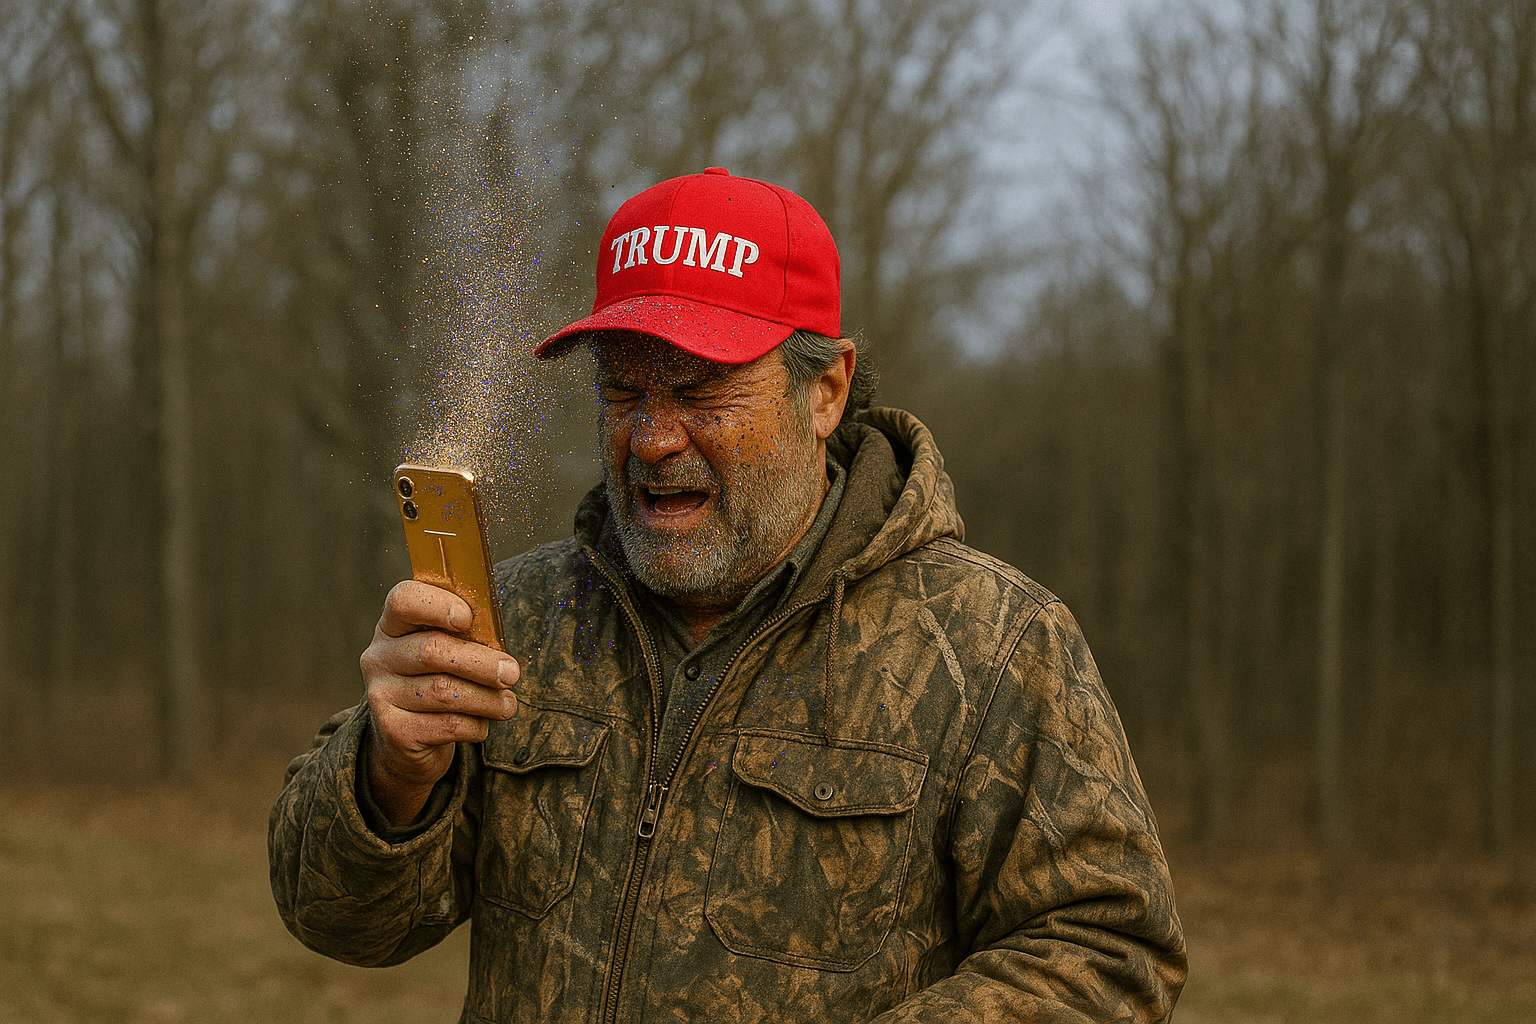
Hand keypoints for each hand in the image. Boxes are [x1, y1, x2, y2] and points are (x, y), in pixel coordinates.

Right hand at [359, 580, 519, 826]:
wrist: (409, 737)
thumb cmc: (440, 680)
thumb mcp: (449, 650)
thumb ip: (468, 638)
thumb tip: (504, 653)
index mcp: (394, 625)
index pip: (404, 600)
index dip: (436, 605)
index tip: (467, 618)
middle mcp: (379, 657)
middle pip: (431, 650)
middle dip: (481, 662)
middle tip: (512, 673)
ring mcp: (381, 695)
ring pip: (444, 692)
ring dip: (486, 699)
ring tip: (507, 704)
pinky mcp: (394, 731)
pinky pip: (447, 725)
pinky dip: (475, 724)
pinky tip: (483, 723)